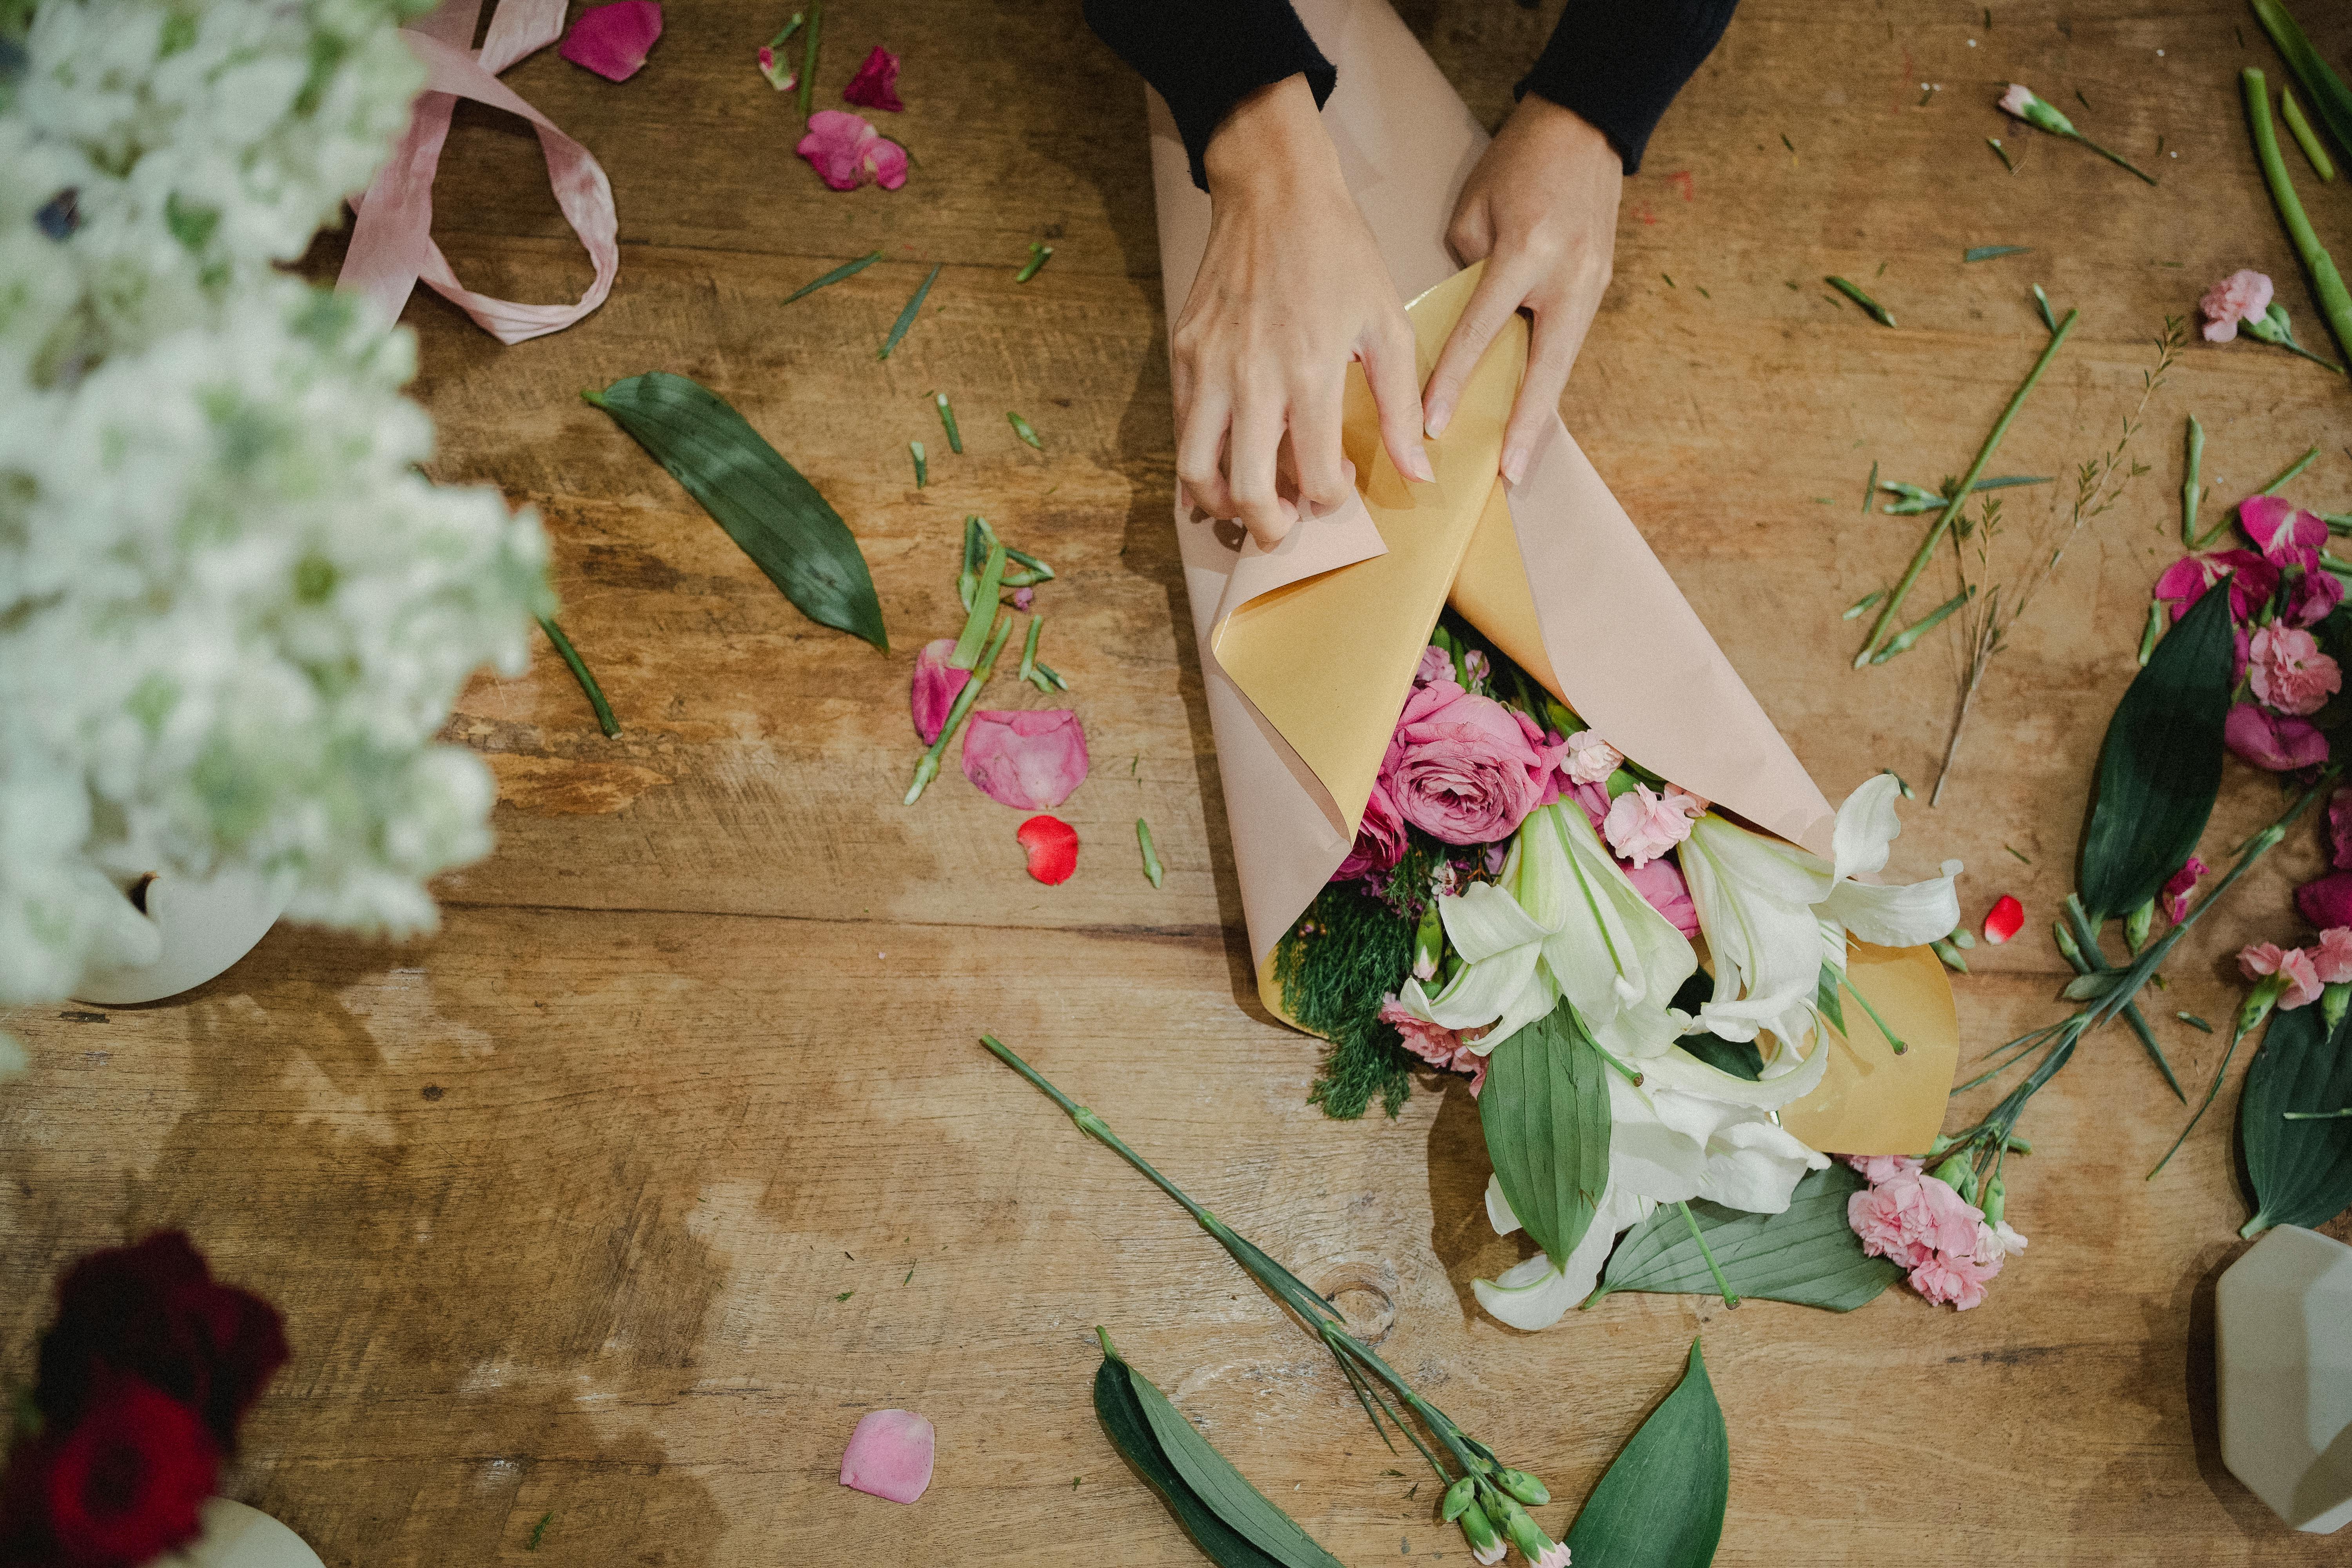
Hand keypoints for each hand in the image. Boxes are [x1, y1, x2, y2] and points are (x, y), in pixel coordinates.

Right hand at [1177, 73, 1433, 548]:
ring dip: (1221, 504)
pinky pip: (1181, 427)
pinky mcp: (1183, 352)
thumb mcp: (1387, 323)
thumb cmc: (1338, 255)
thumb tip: (1418, 470)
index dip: (1330, 500)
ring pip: (1195, 470)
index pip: (1314, 478)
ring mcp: (1210, 366)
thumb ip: (1401, 403)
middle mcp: (1253, 377)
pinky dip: (1198, 459)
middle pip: (1246, 491)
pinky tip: (1225, 458)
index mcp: (1311, 372)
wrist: (1273, 192)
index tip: (1338, 486)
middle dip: (1268, 527)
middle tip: (1283, 527)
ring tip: (1245, 504)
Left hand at [1423, 94, 1621, 483]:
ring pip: (1562, 364)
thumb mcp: (1474, 212)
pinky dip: (1548, 382)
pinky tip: (1532, 417)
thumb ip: (1466, 275)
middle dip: (1526, 425)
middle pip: (1545, 367)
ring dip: (1542, 415)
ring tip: (1521, 462)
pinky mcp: (1601, 287)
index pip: (1483, 329)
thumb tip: (1461, 328)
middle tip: (1509, 475)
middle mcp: (1568, 276)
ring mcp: (1593, 284)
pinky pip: (1568, 345)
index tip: (1432, 424)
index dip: (1456, 380)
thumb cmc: (1519, 163)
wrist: (1585, 124)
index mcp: (1529, 251)